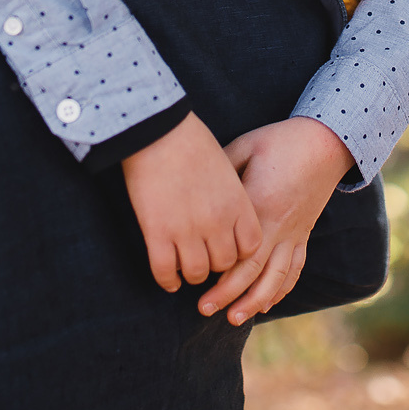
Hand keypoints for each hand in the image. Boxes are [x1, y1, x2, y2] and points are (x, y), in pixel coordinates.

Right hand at [122, 112, 264, 293]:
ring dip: (192, 273)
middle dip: (215, 264)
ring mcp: (187, 231)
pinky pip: (165, 271)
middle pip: (224, 263)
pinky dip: (167, 280)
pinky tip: (168, 278)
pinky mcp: (158, 234)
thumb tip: (228, 208)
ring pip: (197, 272)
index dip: (238, 251)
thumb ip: (231, 193)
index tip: (226, 246)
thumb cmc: (190, 139)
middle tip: (204, 258)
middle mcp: (217, 222)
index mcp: (237, 203)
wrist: (157, 129)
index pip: (250, 246)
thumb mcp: (225, 165)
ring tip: (185, 268)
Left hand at [197, 117, 355, 324]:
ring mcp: (294, 233)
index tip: (193, 283)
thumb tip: (194, 184)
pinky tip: (266, 304)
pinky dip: (281, 289)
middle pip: (253, 270)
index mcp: (260, 204)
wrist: (326, 142)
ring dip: (255, 301)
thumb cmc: (280, 141)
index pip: (236, 248)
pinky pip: (294, 268)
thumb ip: (221, 168)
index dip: (216, 271)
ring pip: (276, 277)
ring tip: (235, 319)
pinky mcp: (304, 234)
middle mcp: (279, 225)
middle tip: (204, 310)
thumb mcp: (245, 146)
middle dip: (228, 295)